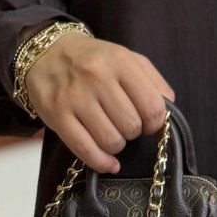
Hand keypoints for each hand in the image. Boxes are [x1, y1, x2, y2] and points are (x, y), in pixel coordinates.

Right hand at [24, 28, 175, 172]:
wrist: (47, 54)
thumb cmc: (94, 60)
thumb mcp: (126, 58)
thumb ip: (152, 80)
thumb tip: (169, 107)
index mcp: (120, 61)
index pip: (152, 106)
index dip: (156, 122)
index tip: (149, 123)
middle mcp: (97, 77)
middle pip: (132, 126)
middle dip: (134, 132)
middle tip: (125, 124)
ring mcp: (75, 97)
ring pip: (111, 140)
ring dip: (117, 145)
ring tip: (112, 134)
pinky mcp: (57, 115)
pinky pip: (85, 150)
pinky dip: (102, 162)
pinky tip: (109, 163)